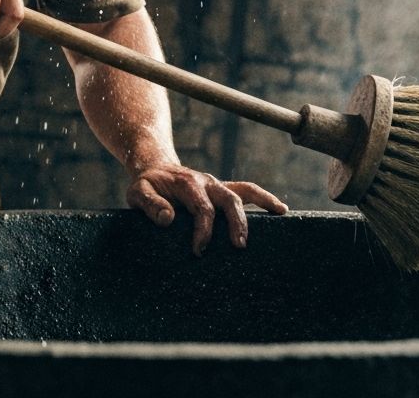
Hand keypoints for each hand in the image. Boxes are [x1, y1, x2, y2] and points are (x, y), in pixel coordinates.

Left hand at [126, 163, 287, 255]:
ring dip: (261, 204)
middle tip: (238, 246)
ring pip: (243, 191)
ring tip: (279, 215)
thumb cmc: (146, 186)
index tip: (199, 251)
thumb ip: (149, 205)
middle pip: (228, 199)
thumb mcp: (138, 194)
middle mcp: (206, 181)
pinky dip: (264, 198)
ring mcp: (216, 184)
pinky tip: (280, 210)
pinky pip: (246, 191)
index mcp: (187, 183)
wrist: (153, 168)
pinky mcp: (222, 189)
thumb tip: (168, 219)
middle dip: (236, 222)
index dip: (203, 231)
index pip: (202, 208)